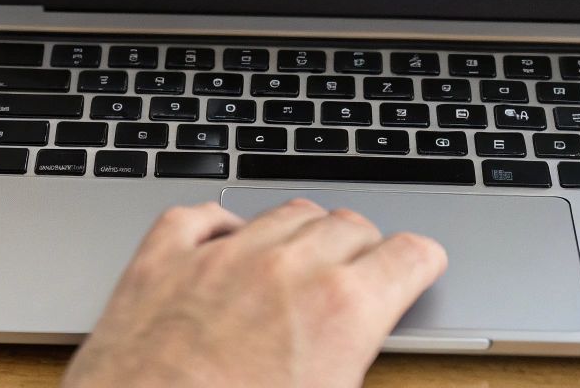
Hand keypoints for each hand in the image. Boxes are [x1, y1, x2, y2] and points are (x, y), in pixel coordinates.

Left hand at [64, 199, 446, 387]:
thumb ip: (356, 367)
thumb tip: (356, 361)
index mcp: (342, 311)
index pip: (408, 255)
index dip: (420, 264)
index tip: (417, 268)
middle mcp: (285, 269)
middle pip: (349, 224)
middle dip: (363, 247)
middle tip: (361, 272)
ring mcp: (218, 257)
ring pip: (284, 212)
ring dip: (302, 232)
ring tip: (301, 259)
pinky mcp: (159, 261)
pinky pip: (200, 216)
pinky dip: (219, 227)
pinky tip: (224, 244)